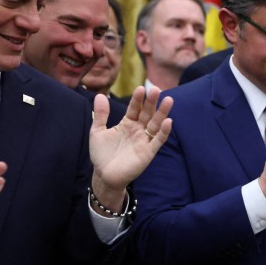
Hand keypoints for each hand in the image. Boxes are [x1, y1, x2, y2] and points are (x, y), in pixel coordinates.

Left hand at [89, 87, 172, 210]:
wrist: (104, 175)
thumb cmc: (101, 154)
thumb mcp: (97, 132)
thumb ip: (101, 115)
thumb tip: (101, 95)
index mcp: (127, 124)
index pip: (134, 108)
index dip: (137, 99)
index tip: (140, 89)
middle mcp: (138, 130)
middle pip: (147, 113)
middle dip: (151, 102)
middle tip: (155, 89)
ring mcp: (144, 140)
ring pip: (155, 124)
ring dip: (162, 113)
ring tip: (168, 100)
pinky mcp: (148, 152)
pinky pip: (158, 141)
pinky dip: (164, 132)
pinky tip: (168, 122)